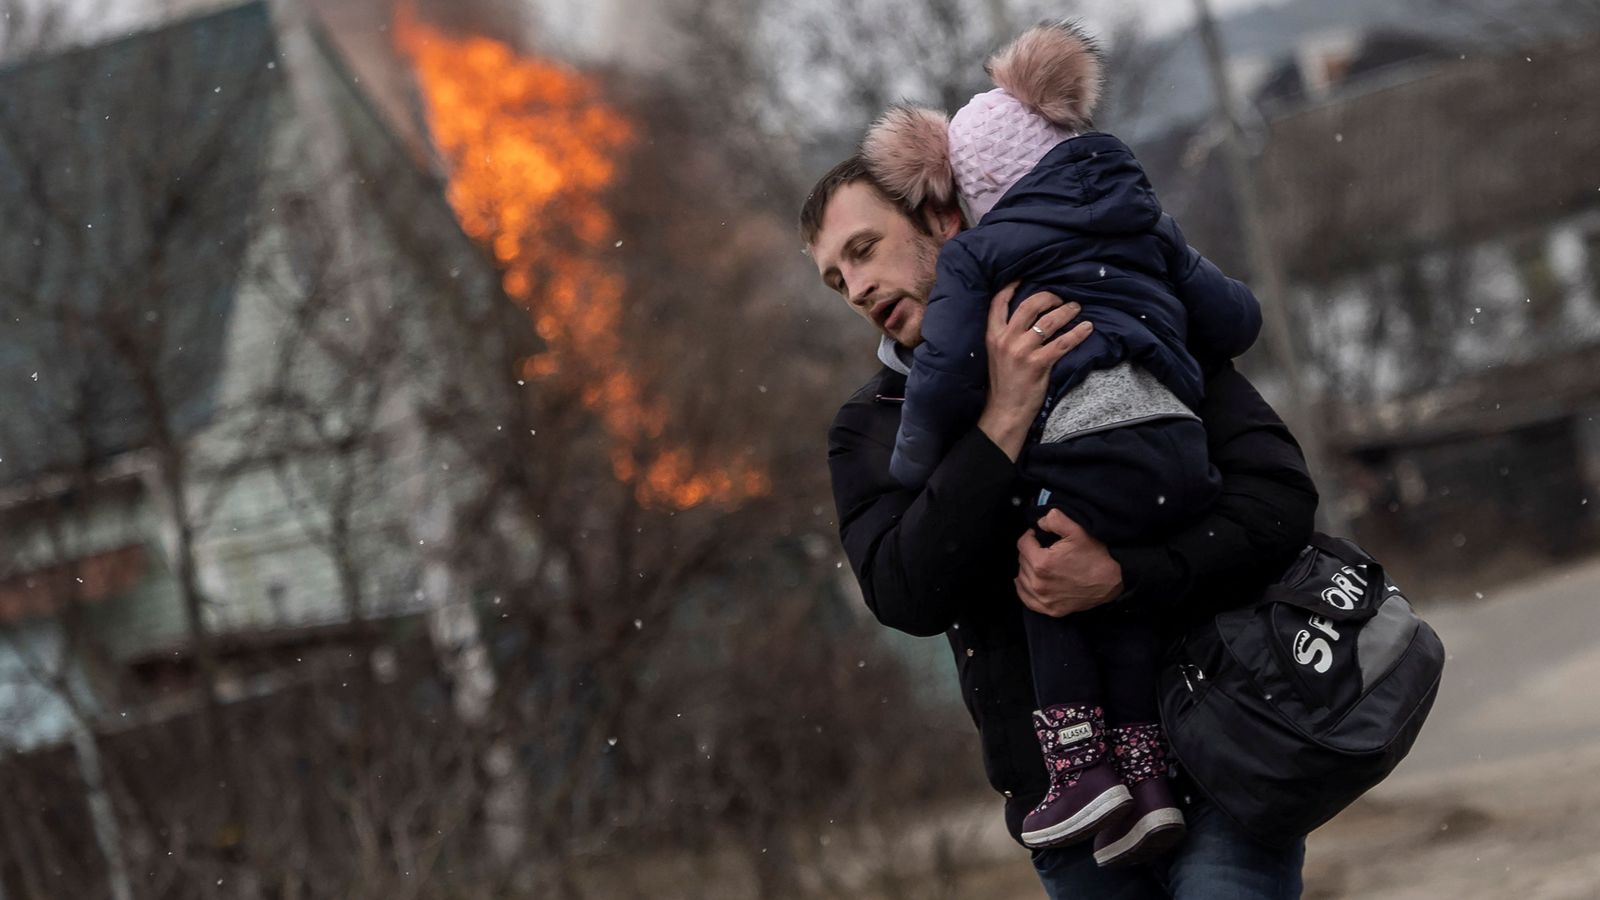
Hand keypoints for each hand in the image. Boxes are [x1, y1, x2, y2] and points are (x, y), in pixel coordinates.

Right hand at [976, 286, 1092, 460]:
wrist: (1005, 411)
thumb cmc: (1004, 383)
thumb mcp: (996, 354)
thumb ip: (1007, 335)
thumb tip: (1028, 317)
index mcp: (993, 335)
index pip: (999, 303)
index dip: (1011, 287)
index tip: (1024, 277)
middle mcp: (1005, 340)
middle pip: (1029, 305)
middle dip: (1049, 297)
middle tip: (1061, 297)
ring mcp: (1022, 352)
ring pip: (1049, 322)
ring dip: (1067, 312)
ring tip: (1077, 308)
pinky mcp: (1038, 364)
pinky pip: (1063, 343)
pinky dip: (1078, 334)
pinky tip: (1087, 328)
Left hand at [1016, 510, 1123, 616]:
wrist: (1113, 580)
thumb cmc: (1096, 555)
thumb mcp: (1077, 530)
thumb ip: (1054, 520)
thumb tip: (1040, 522)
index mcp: (1042, 563)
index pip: (1023, 544)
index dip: (1030, 535)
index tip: (1038, 535)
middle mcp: (1039, 584)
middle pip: (1022, 561)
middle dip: (1030, 552)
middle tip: (1042, 548)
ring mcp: (1044, 599)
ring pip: (1022, 579)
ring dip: (1027, 569)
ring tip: (1039, 562)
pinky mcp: (1051, 609)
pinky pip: (1027, 599)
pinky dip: (1025, 589)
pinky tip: (1030, 582)